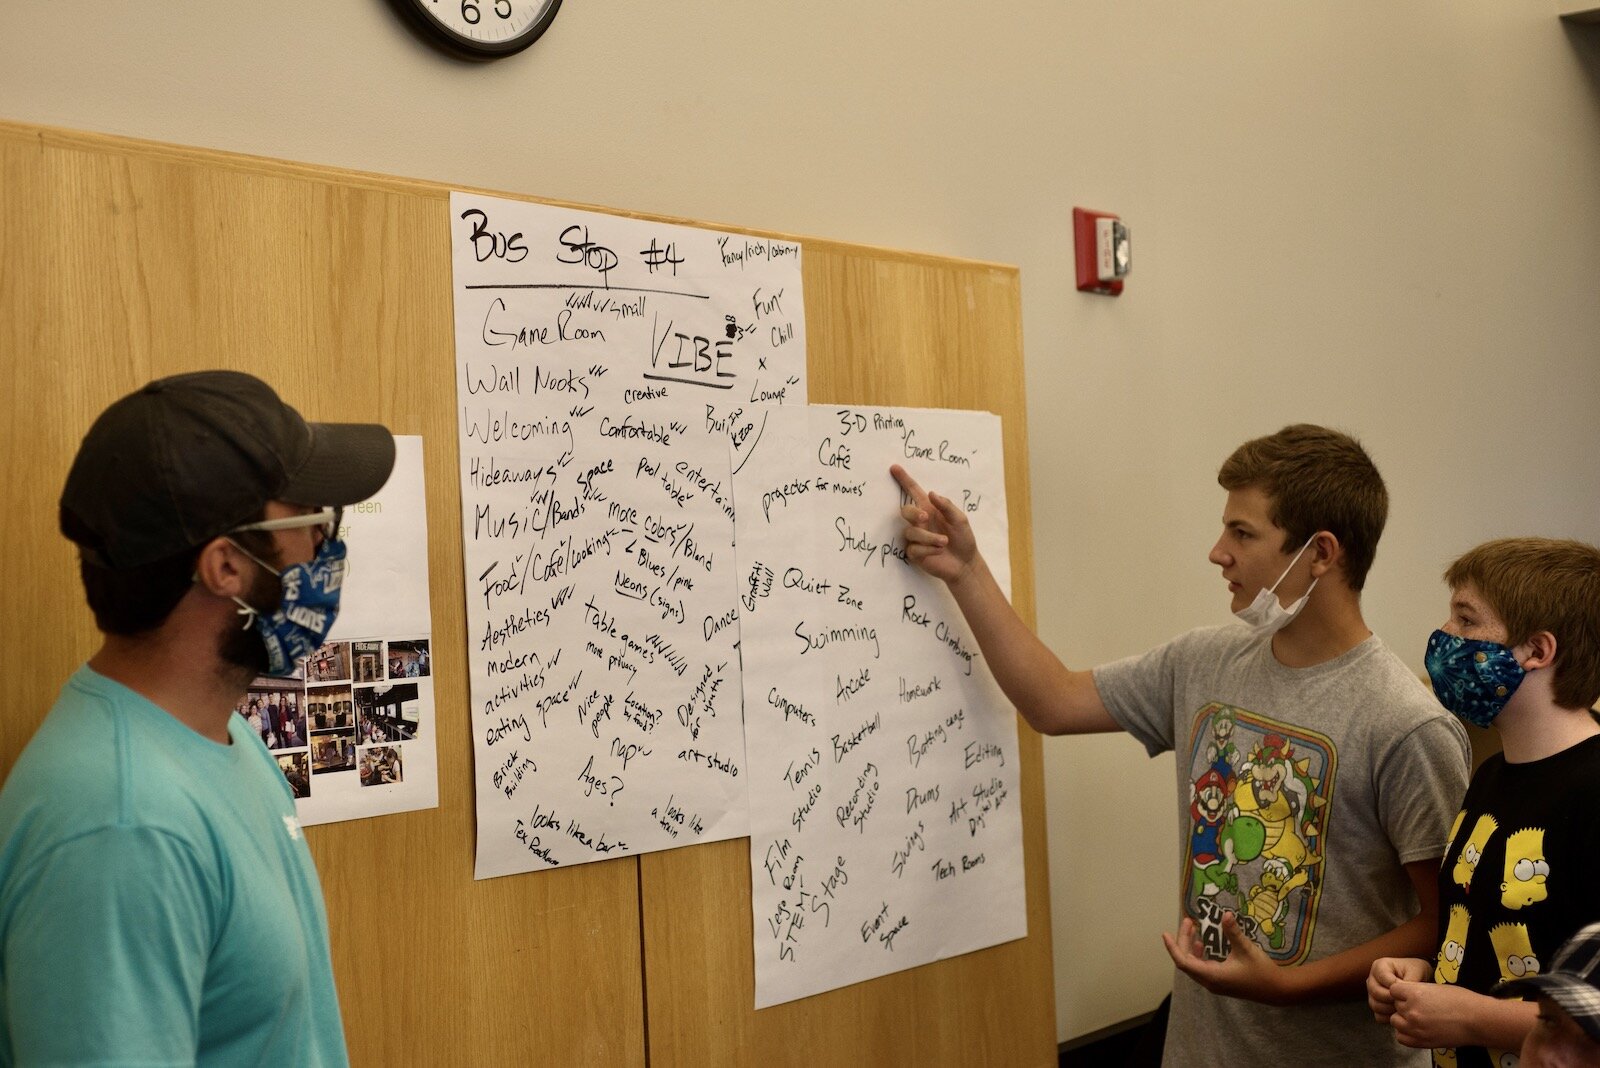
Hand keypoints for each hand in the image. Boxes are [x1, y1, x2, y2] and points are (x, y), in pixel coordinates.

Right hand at [889, 464, 977, 585]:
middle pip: (905, 511)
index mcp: (930, 509)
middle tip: (926, 517)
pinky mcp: (915, 553)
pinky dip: (928, 549)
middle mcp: (920, 522)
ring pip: (911, 532)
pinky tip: (939, 551)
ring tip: (944, 542)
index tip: (895, 468)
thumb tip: (931, 493)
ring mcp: (916, 538)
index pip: (914, 492)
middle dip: (913, 513)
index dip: (905, 480)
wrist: (965, 563)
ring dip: (929, 537)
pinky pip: (914, 548)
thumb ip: (947, 506)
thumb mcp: (960, 519)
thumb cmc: (963, 538)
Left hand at [1162, 912, 1289, 1005]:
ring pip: (1194, 964)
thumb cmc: (1261, 971)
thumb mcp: (1246, 949)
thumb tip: (1225, 914)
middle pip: (1187, 961)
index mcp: (1212, 976)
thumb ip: (1233, 932)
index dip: (1173, 948)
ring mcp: (1215, 983)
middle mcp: (1209, 982)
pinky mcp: (1220, 981)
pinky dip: (1199, 954)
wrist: (1277, 990)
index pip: (1183, 962)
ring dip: (1190, 947)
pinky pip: (1202, 967)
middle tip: (1188, 921)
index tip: (1165, 933)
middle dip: (1183, 940)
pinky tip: (1202, 943)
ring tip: (1192, 928)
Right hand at [1368, 957, 1430, 1022]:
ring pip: (1375, 1005)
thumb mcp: (1417, 970)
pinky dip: (1389, 1018)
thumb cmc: (1416, 971)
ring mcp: (1371, 993)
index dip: (1396, 988)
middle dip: (1392, 999)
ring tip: (1403, 1008)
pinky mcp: (1376, 1005)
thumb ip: (1409, 981)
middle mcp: (1372, 978)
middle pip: (1375, 992)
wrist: (1417, 978)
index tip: (1408, 992)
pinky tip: (1400, 1014)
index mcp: (1379, 966)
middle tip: (1405, 1002)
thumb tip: (1402, 995)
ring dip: (1390, 1009)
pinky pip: (1378, 1016)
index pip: (1383, 978)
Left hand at [1387, 979, 1486, 1048]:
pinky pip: (1401, 1037)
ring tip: (1419, 1018)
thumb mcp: (1434, 987)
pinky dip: (1406, 1033)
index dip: (1401, 991)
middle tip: (1420, 1007)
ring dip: (1403, 1019)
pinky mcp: (1421, 1042)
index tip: (1410, 993)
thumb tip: (1404, 993)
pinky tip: (1417, 1029)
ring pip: (1395, 1021)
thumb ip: (1416, 990)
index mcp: (1414, 993)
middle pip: (1395, 1005)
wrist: (1477, 1020)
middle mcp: (1411, 1010)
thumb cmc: (1461, 1001)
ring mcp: (1415, 1028)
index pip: (1393, 990)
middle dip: (1404, 1005)